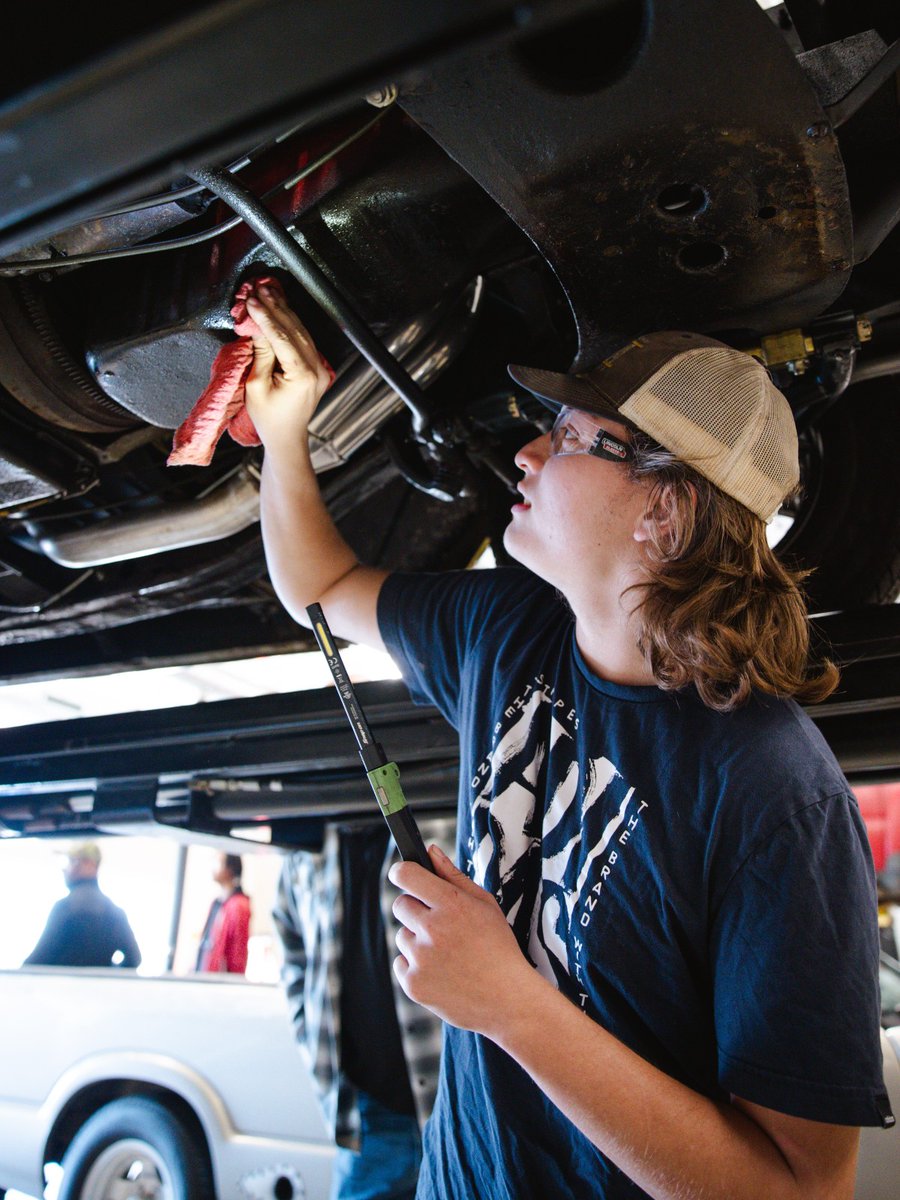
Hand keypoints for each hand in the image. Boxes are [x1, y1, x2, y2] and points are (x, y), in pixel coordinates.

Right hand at [244, 285, 332, 448]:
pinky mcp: (316, 367)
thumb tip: (258, 326)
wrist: (286, 438)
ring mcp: (319, 367)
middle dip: (275, 307)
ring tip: (267, 293)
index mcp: (302, 375)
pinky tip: (279, 310)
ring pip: (301, 331)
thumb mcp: (256, 386)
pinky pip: (304, 339)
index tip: (251, 300)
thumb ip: (260, 354)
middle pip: (294, 329)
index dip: (265, 316)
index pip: (281, 336)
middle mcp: (316, 368)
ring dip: (284, 311)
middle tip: (259, 289)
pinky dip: (290, 323)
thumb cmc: (269, 419)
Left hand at [389, 844, 538, 1036]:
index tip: (404, 875)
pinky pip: (401, 963)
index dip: (402, 872)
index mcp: (451, 904)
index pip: (406, 875)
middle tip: (438, 924)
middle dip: (415, 910)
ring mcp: (421, 958)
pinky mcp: (413, 983)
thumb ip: (453, 875)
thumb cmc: (499, 948)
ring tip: (448, 954)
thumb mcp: (485, 905)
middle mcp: (432, 929)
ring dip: (418, 941)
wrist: (509, 1000)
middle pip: (400, 905)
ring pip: (402, 936)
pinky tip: (442, 972)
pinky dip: (416, 967)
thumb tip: (430, 851)